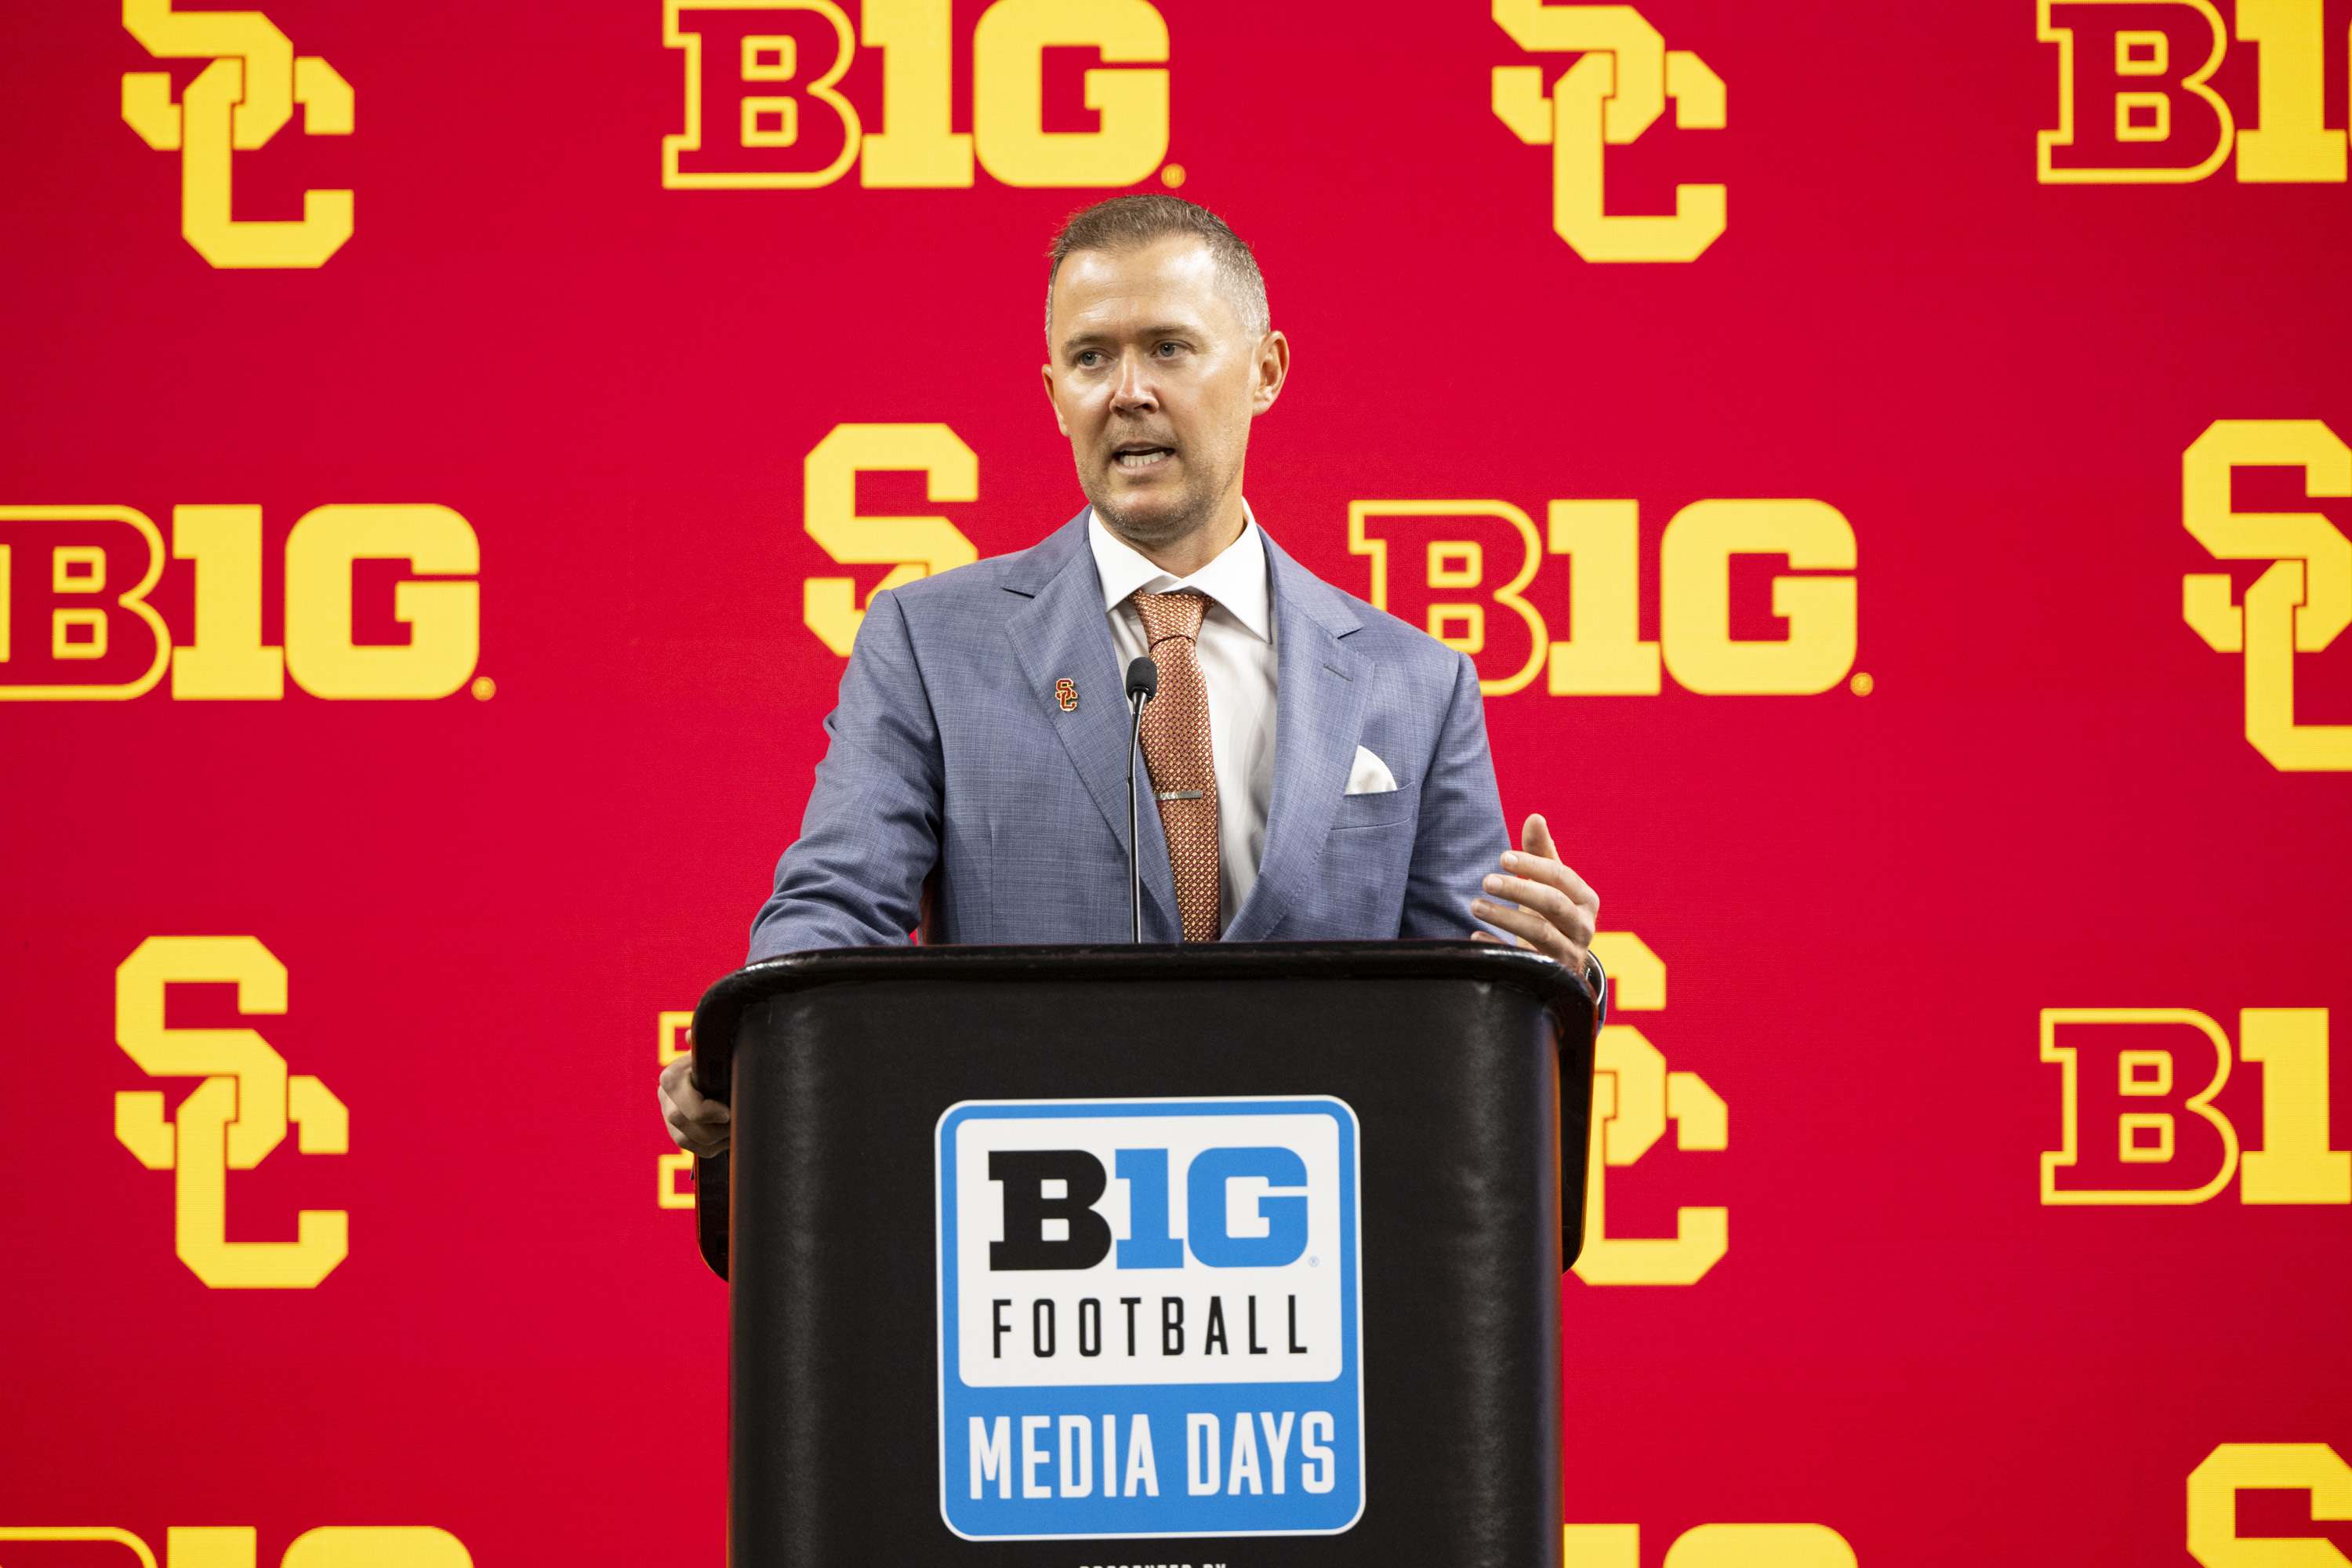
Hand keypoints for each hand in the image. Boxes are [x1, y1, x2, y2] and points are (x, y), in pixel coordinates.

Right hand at [659, 1033, 731, 1156]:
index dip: (704, 1112)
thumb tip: (691, 1035)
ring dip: (715, 1139)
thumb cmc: (720, 1059)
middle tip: (736, 1122)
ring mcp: (669, 1117)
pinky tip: (729, 1136)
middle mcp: (665, 1098)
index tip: (726, 1113)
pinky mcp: (678, 1132)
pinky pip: (693, 1149)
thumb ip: (704, 1045)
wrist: (719, 1071)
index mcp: (672, 1077)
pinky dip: (714, 1147)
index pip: (681, 1101)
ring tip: (736, 1129)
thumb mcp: (716, 1050)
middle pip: (682, 1126)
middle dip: (714, 1128)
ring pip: (686, 1140)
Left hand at [1471, 813, 1599, 974]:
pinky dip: (1498, 948)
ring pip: (1539, 934)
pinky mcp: (1551, 974)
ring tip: (1475, 905)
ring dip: (1505, 918)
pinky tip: (1475, 935)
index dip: (1533, 866)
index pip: (1561, 878)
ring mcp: (1569, 953)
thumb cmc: (1553, 912)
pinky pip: (1523, 962)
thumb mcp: (1551, 885)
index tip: (1502, 857)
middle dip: (1519, 890)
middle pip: (1552, 905)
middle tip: (1486, 881)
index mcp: (1585, 899)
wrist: (1563, 961)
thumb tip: (1534, 817)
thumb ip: (1542, 852)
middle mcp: (1583, 927)